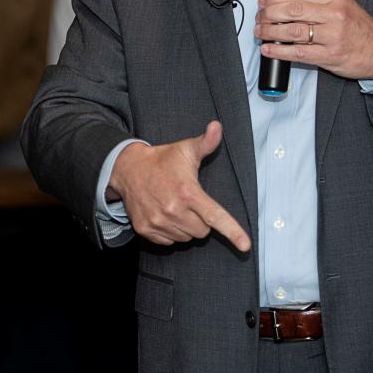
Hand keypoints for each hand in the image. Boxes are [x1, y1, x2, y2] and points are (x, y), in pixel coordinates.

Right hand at [107, 121, 250, 252]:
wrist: (127, 169)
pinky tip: (164, 214)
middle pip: (203, 231)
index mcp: (188, 192)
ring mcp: (158, 222)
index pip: (215, 216)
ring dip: (186, 227)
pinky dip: (171, 232)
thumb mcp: (185, 149)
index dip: (233, 232)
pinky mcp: (146, 230)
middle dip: (201, 220)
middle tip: (190, 202)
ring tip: (175, 206)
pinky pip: (169, 242)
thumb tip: (218, 126)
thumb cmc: (162, 159)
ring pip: (186, 238)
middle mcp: (173, 210)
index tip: (245, 246)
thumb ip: (206, 142)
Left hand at [255, 0, 372, 79]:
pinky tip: (268, 49)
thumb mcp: (343, 5)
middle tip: (260, 16)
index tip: (264, 0)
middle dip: (269, 13)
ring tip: (260, 31)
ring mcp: (331, 36)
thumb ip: (318, 2)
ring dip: (270, 31)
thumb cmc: (358, 28)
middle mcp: (334, 15)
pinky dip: (279, 51)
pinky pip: (298, 53)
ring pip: (292, 31)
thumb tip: (285, 1)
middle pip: (292, 10)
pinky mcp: (329, 56)